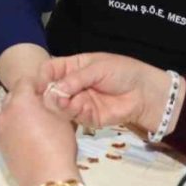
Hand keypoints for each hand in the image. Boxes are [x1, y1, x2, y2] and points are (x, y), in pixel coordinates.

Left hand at [0, 84, 79, 185]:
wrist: (47, 179)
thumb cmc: (58, 144)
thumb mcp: (61, 117)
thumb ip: (51, 101)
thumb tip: (47, 95)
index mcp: (19, 101)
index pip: (25, 81)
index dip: (37, 83)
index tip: (48, 89)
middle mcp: (4, 113)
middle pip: (13, 96)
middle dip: (26, 97)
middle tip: (43, 105)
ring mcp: (0, 130)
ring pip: (8, 113)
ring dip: (19, 112)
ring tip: (37, 122)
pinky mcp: (0, 146)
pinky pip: (6, 129)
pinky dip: (15, 127)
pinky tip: (30, 137)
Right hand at [38, 53, 174, 133]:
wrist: (146, 93)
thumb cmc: (123, 72)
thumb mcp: (98, 68)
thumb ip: (76, 79)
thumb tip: (54, 90)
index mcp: (72, 67)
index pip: (49, 70)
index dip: (42, 77)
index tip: (39, 86)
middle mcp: (71, 85)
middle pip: (50, 90)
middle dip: (49, 94)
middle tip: (53, 97)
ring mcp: (78, 102)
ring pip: (59, 106)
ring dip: (61, 105)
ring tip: (66, 103)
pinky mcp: (87, 117)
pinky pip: (74, 117)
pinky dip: (75, 113)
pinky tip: (82, 107)